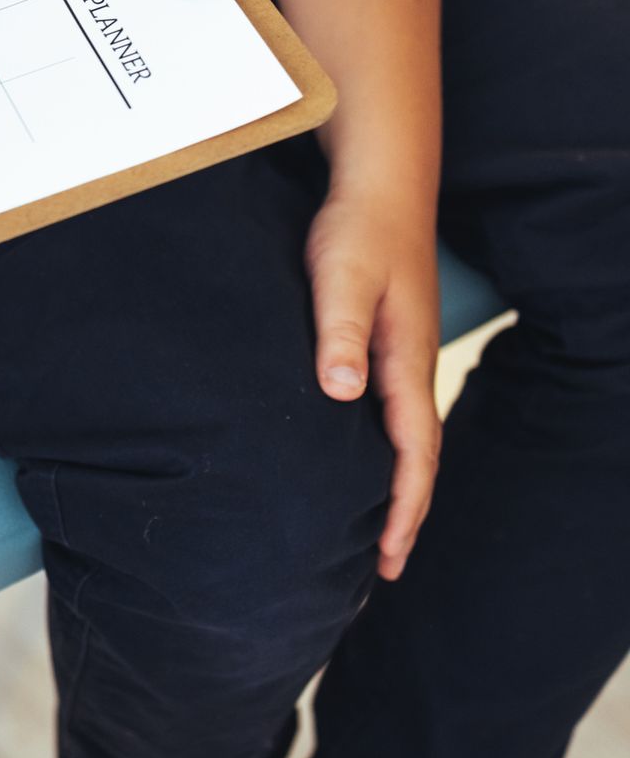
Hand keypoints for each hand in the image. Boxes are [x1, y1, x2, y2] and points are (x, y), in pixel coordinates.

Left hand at [304, 186, 441, 580]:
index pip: (414, 453)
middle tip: (382, 571)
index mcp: (405, 363)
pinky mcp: (382, 343)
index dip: (404, 507)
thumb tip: (341, 391)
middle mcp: (408, 367)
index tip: (389, 555)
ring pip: (401, 438)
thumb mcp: (342, 278)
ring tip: (370, 535)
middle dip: (402, 515)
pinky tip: (353, 462)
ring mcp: (398, 357)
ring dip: (392, 488)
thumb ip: (341, 332)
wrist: (378, 186)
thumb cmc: (357, 231)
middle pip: (415, 458)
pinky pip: (385, 413)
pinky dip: (378, 451)